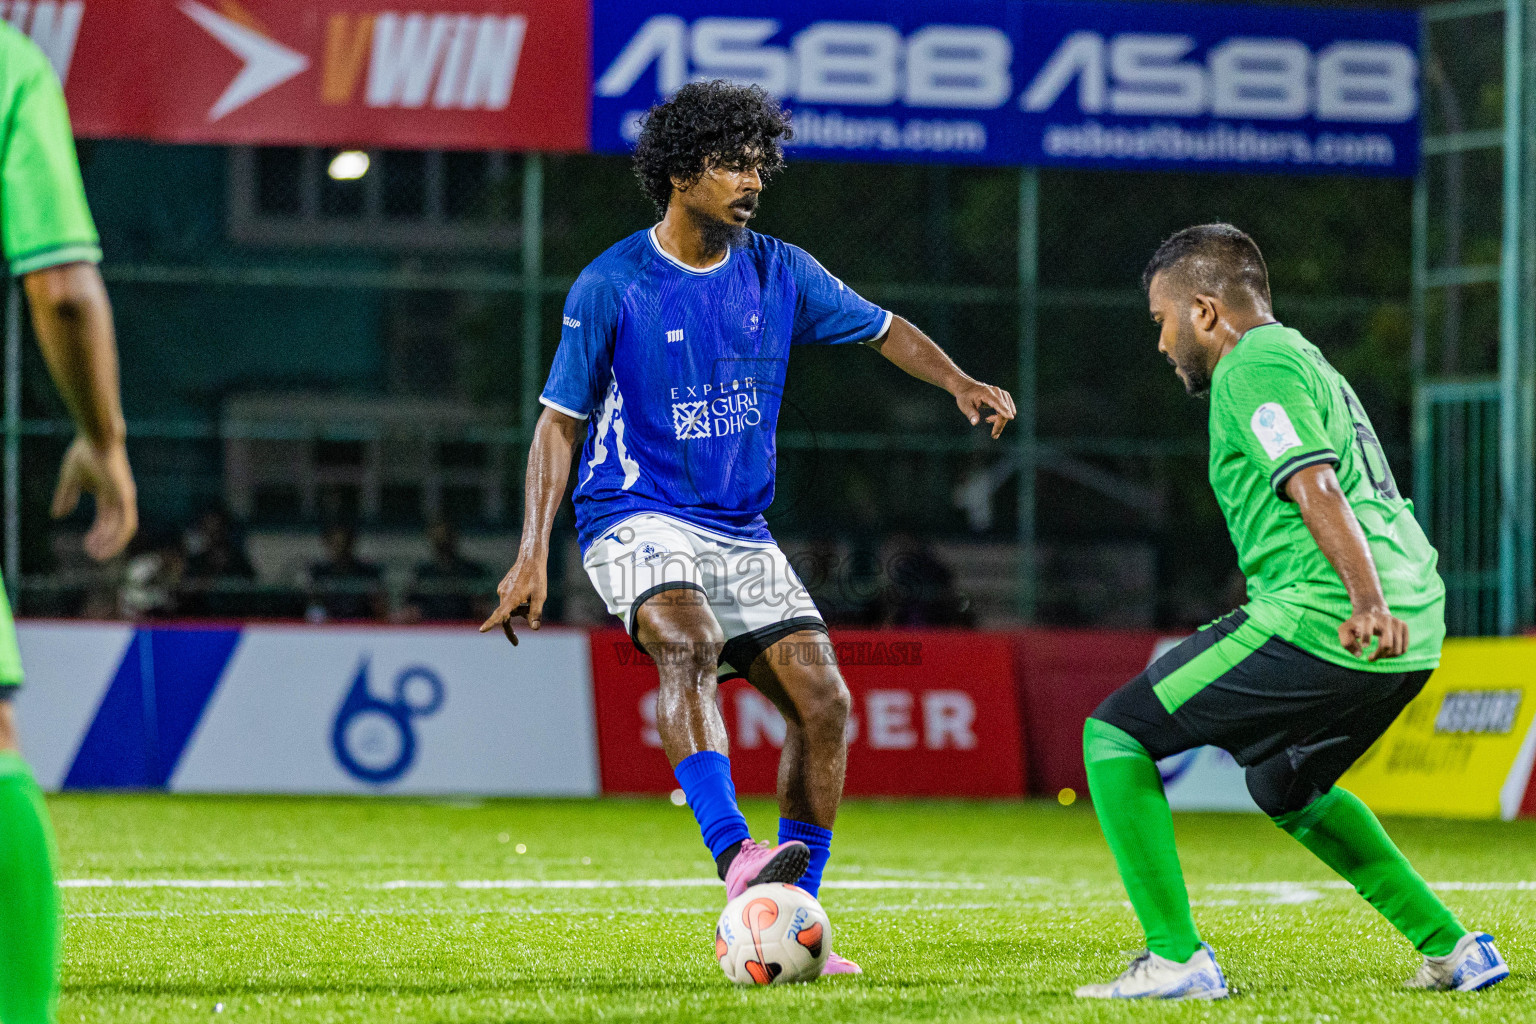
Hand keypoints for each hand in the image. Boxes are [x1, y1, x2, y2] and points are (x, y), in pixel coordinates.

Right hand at [51, 436, 136, 561]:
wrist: (96, 437)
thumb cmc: (85, 453)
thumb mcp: (71, 479)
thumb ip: (66, 496)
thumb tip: (58, 515)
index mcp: (108, 495)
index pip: (106, 521)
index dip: (98, 535)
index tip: (86, 546)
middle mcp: (119, 499)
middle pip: (116, 528)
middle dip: (104, 543)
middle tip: (91, 554)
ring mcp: (124, 497)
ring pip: (124, 529)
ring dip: (112, 544)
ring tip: (97, 553)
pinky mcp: (125, 496)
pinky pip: (127, 521)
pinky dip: (118, 535)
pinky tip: (106, 544)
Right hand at [479, 555, 546, 645]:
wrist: (531, 558)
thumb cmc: (537, 577)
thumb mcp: (541, 596)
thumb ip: (536, 613)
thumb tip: (534, 629)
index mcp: (511, 598)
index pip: (500, 614)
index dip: (491, 623)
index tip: (482, 630)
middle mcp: (503, 594)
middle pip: (505, 616)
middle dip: (511, 628)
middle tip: (516, 643)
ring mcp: (502, 590)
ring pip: (509, 608)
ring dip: (519, 611)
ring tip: (532, 601)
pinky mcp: (503, 586)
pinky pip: (509, 600)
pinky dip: (517, 603)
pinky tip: (527, 594)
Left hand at [954, 381, 1015, 438]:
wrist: (968, 388)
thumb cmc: (966, 397)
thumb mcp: (964, 406)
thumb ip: (970, 414)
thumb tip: (975, 422)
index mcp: (987, 393)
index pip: (998, 403)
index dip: (1004, 411)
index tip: (1010, 417)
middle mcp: (997, 392)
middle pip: (1004, 409)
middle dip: (1000, 424)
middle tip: (994, 436)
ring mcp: (1002, 394)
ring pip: (1008, 411)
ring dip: (1000, 421)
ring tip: (987, 420)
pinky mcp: (1004, 396)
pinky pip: (1008, 409)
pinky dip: (1002, 416)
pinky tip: (991, 418)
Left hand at [1339, 606, 1407, 660]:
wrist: (1372, 611)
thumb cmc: (1357, 625)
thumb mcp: (1345, 630)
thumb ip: (1346, 642)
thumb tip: (1360, 654)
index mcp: (1368, 619)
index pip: (1369, 628)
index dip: (1366, 637)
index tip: (1364, 646)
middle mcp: (1384, 619)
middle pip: (1387, 645)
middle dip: (1378, 655)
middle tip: (1371, 657)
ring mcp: (1396, 622)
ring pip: (1397, 650)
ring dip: (1386, 656)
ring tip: (1377, 654)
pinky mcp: (1404, 626)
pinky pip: (1403, 649)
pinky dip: (1394, 655)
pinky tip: (1386, 652)